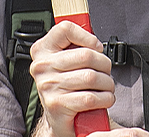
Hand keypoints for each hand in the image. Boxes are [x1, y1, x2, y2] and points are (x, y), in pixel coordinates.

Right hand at [27, 21, 118, 136]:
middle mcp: (42, 66)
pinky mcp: (57, 105)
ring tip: (105, 87)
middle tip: (105, 72)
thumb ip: (75, 46)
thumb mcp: (64, 62)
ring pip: (91, 77)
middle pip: (86, 55)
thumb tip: (94, 40)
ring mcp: (48, 85)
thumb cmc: (65, 88)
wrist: (58, 120)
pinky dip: (105, 99)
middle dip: (104, 65)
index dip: (87, 36)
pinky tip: (103, 99)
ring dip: (107, 84)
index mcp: (42, 50)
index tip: (96, 47)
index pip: (65, 29)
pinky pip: (90, 97)